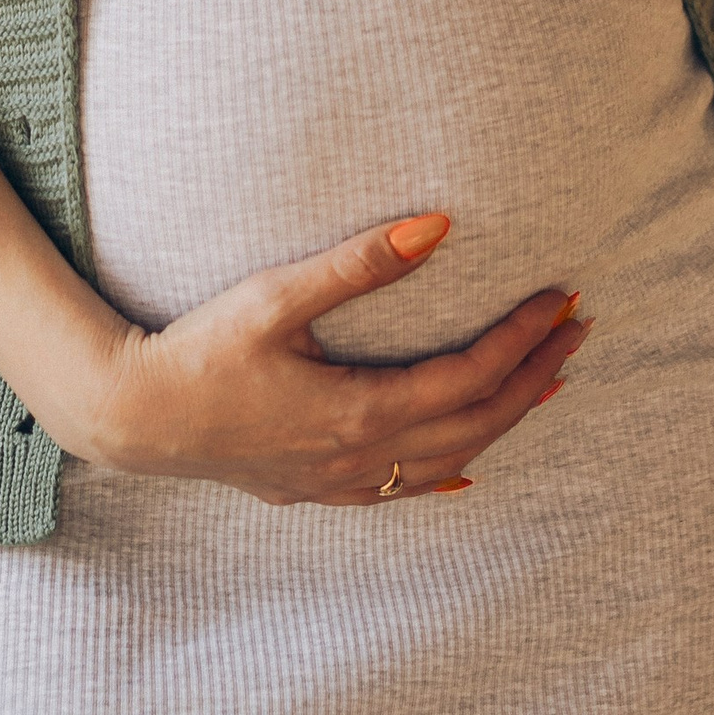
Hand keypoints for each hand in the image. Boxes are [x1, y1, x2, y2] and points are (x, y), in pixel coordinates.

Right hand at [73, 211, 589, 503]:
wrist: (136, 417)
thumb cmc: (201, 348)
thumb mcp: (278, 295)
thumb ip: (361, 263)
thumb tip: (438, 226)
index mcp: (361, 410)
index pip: (471, 378)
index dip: (522, 340)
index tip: (559, 301)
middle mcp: (362, 456)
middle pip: (475, 423)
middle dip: (533, 378)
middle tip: (577, 334)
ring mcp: (341, 481)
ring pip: (447, 459)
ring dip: (501, 421)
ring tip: (544, 385)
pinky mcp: (317, 488)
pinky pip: (401, 488)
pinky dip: (446, 472)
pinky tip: (464, 469)